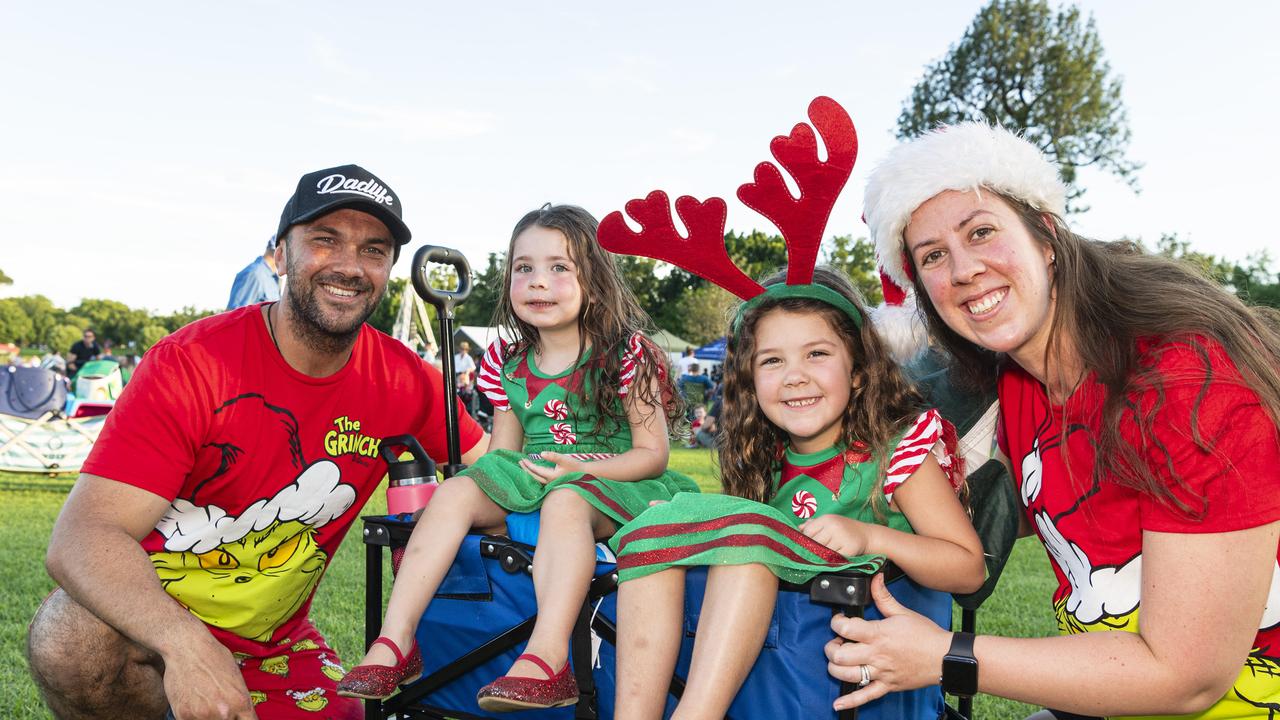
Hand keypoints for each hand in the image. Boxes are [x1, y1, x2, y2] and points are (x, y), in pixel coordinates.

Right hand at [162, 635, 257, 718]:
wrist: (187, 648)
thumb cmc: (212, 656)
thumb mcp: (236, 677)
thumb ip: (239, 699)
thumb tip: (241, 712)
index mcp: (241, 702)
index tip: (239, 718)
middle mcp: (224, 712)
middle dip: (224, 716)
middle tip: (217, 704)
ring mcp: (203, 716)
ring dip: (207, 717)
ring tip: (203, 702)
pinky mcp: (183, 716)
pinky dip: (192, 716)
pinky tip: (192, 702)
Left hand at [519, 451, 583, 484]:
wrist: (585, 474)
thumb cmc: (575, 466)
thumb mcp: (564, 459)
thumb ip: (553, 456)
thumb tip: (541, 453)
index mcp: (551, 476)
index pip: (536, 470)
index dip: (528, 465)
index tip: (522, 459)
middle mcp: (550, 482)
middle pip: (534, 476)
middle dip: (526, 469)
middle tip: (519, 462)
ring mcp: (552, 484)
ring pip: (537, 479)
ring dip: (530, 472)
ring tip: (524, 466)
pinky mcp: (554, 483)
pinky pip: (541, 480)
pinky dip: (535, 475)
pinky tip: (534, 471)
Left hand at [800, 515, 872, 557]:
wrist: (867, 535)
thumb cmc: (845, 528)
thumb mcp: (830, 522)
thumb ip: (814, 525)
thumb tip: (799, 528)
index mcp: (827, 519)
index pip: (808, 531)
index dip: (806, 540)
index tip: (806, 545)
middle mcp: (834, 527)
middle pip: (814, 542)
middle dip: (813, 549)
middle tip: (814, 553)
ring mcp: (842, 538)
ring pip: (823, 552)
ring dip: (822, 556)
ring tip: (824, 555)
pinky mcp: (849, 549)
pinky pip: (834, 558)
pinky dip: (832, 560)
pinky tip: (833, 558)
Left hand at [825, 575, 950, 708]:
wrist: (945, 657)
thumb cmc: (926, 635)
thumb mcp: (903, 612)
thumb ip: (883, 597)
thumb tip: (875, 578)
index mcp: (878, 634)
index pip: (845, 628)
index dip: (836, 622)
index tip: (838, 620)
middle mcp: (876, 655)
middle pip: (840, 655)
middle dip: (831, 648)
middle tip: (835, 643)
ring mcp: (880, 672)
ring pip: (847, 675)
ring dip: (835, 669)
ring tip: (838, 661)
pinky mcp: (887, 686)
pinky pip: (865, 696)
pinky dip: (850, 701)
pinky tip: (838, 703)